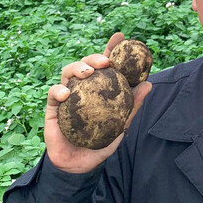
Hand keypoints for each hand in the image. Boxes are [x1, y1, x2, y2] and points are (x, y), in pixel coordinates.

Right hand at [44, 32, 151, 173]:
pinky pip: (53, 93)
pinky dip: (59, 90)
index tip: (120, 36)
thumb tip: (149, 85)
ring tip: (87, 72)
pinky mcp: (53, 108)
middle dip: (95, 57)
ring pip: (68, 72)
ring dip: (77, 67)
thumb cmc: (100, 143)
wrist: (80, 166)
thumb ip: (132, 106)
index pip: (105, 65)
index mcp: (98, 90)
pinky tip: (66, 94)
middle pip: (86, 64)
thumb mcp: (120, 125)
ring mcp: (67, 96)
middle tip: (105, 61)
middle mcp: (83, 89)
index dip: (111, 48)